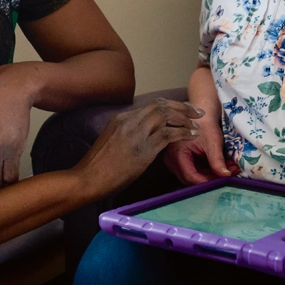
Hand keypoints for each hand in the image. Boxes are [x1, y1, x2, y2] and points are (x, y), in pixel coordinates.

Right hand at [74, 97, 203, 195]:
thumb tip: (146, 134)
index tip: (183, 108)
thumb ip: (128, 132)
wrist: (87, 179)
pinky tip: (191, 135)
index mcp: (121, 118)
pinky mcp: (143, 149)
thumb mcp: (112, 140)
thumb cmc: (99, 166)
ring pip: (167, 116)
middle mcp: (130, 121)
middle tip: (197, 112)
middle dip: (183, 107)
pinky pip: (169, 134)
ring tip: (197, 125)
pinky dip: (183, 133)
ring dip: (185, 119)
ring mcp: (136, 134)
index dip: (171, 105)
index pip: (152, 105)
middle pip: (162, 106)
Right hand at [163, 109, 238, 183]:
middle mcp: (172, 161)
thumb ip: (217, 161)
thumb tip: (226, 176)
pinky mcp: (181, 160)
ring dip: (210, 175)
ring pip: (193, 175)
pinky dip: (206, 170)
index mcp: (177, 155)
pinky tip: (220, 166)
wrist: (201, 113)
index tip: (222, 182)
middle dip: (210, 178)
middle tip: (229, 175)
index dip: (207, 182)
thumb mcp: (213, 143)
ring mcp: (175, 161)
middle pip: (191, 179)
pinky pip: (193, 170)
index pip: (190, 177)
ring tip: (228, 169)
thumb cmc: (205, 125)